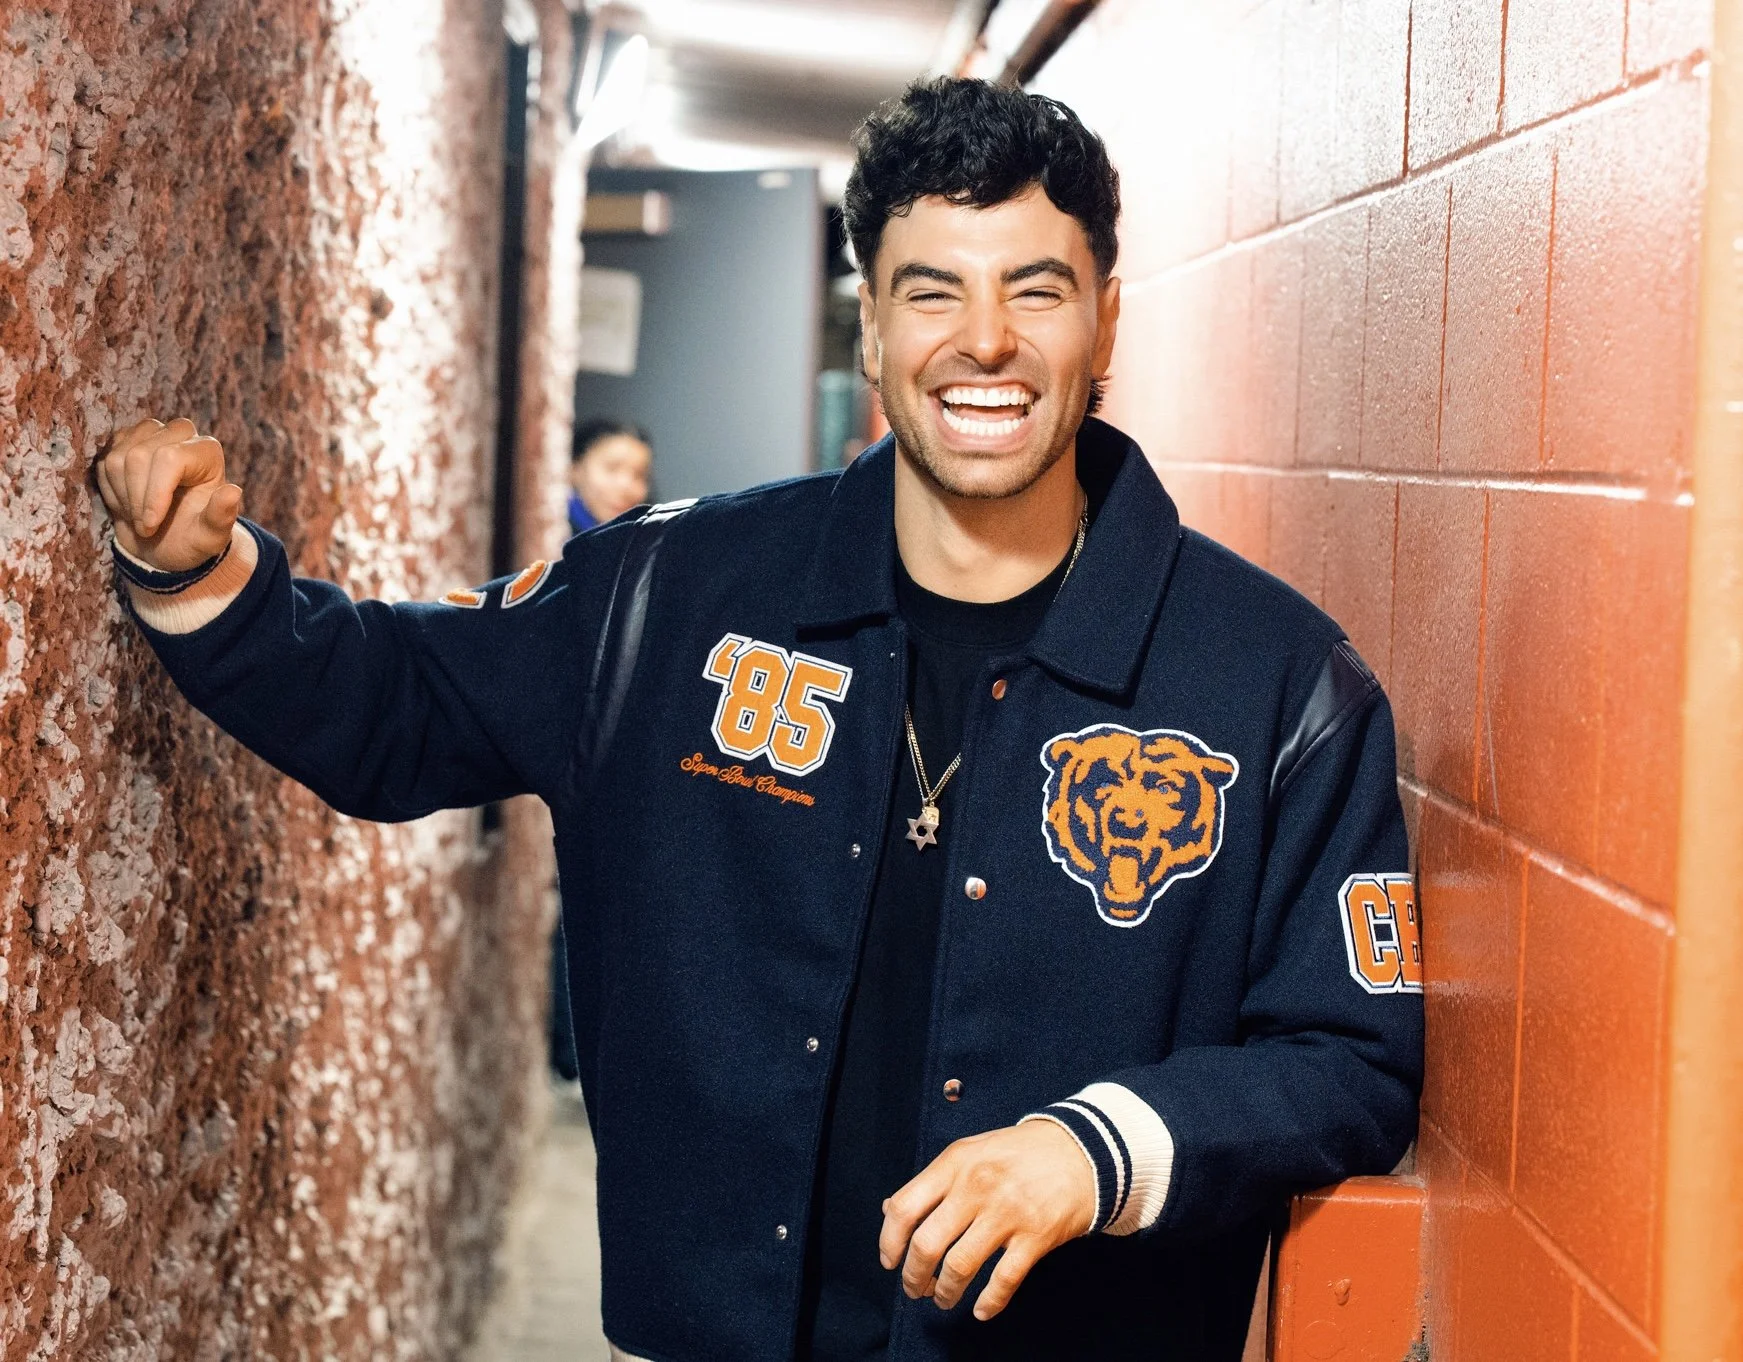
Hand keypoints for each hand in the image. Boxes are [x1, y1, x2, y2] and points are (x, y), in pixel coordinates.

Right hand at [95, 417, 243, 570]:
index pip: (168, 458)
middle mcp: (180, 434)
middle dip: (136, 498)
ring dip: (122, 495)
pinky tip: (127, 502)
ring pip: (117, 457)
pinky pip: (103, 460)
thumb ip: (221, 517)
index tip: (150, 525)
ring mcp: (149, 434)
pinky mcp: (124, 441)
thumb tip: (233, 492)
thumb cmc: (191, 538)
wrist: (166, 542)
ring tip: (139, 515)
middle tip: (146, 526)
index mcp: (207, 452)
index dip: (153, 494)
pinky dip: (108, 488)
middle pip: (139, 455)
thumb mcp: (210, 537)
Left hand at [879, 1119, 1094, 1321]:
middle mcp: (976, 1186)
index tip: (890, 1261)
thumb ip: (933, 1181)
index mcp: (955, 1163)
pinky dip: (989, 1303)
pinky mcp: (1036, 1236)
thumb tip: (891, 1211)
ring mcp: (1007, 1212)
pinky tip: (981, 1310)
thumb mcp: (970, 1152)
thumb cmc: (1020, 1153)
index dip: (890, 1242)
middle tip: (915, 1289)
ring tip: (944, 1298)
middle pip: (927, 1244)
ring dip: (946, 1292)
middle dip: (914, 1276)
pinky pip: (1004, 1280)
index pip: (905, 1208)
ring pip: (960, 1267)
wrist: (1080, 1149)